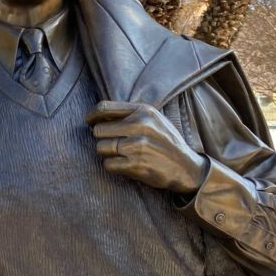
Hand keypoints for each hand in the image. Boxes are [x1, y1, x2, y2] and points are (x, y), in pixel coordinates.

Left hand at [85, 101, 207, 194]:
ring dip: (107, 153)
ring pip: (101, 148)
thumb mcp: (153, 120)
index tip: (89, 122)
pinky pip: (108, 164)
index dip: (92, 116)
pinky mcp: (135, 164)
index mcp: (143, 111)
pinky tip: (125, 165)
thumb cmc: (165, 142)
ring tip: (121, 155)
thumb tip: (97, 115)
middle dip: (102, 139)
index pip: (104, 108)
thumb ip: (129, 114)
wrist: (186, 167)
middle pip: (98, 130)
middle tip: (112, 143)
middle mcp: (140, 126)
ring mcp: (137, 146)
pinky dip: (113, 166)